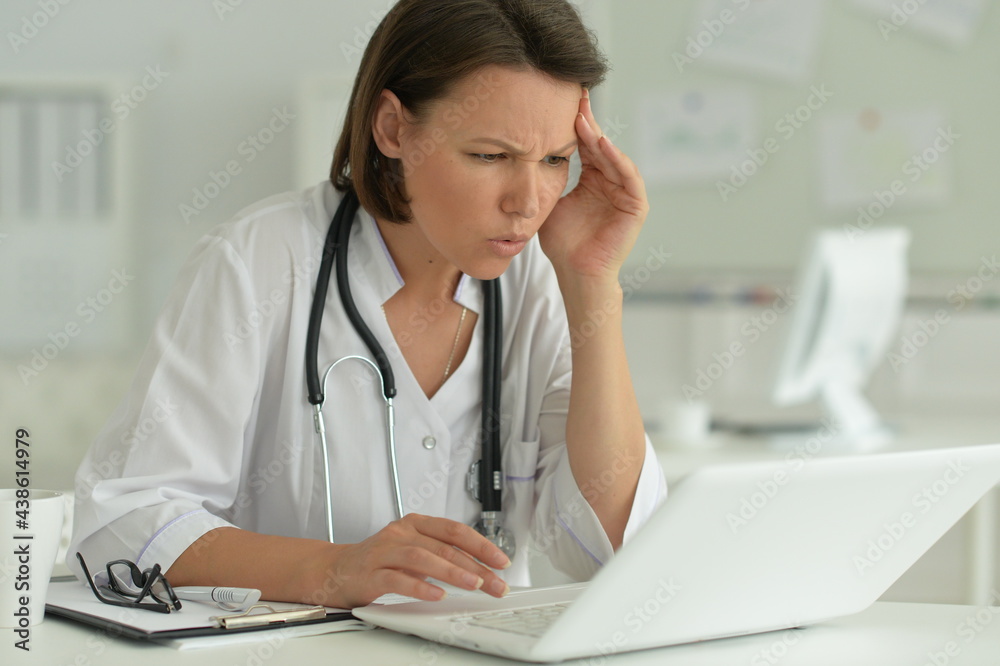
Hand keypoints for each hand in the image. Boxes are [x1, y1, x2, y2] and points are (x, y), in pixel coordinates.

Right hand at [315, 514, 511, 607]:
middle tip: (495, 583)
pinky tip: (436, 595)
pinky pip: (398, 579)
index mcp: (415, 523)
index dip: (481, 545)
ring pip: (423, 558)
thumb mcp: (413, 550)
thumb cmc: (380, 561)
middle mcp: (401, 533)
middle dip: (475, 566)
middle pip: (444, 547)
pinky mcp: (371, 573)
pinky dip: (419, 587)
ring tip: (473, 584)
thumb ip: (441, 555)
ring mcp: (384, 552)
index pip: (455, 531)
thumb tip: (481, 569)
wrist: (335, 570)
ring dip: (452, 572)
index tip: (501, 561)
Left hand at [538, 89, 648, 283]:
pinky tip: (602, 146)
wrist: (576, 273)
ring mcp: (625, 193)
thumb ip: (543, 178)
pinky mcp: (636, 206)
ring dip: (599, 138)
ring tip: (583, 120)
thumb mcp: (548, 202)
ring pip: (613, 157)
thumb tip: (521, 152)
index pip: (584, 145)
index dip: (574, 125)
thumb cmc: (562, 243)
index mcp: (592, 179)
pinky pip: (629, 177)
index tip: (560, 101)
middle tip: (576, 98)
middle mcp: (610, 181)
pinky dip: (617, 160)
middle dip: (587, 122)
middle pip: (599, 145)